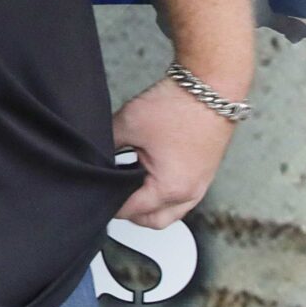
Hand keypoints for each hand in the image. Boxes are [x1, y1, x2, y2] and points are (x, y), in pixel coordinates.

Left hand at [109, 76, 238, 227]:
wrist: (211, 86)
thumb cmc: (178, 106)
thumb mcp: (128, 124)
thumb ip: (106, 145)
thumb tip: (94, 158)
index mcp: (171, 189)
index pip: (130, 211)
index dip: (108, 202)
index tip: (95, 193)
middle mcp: (190, 194)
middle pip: (152, 220)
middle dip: (129, 212)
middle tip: (110, 193)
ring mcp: (200, 185)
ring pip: (169, 211)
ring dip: (148, 204)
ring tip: (126, 183)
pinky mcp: (204, 173)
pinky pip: (180, 197)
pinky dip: (162, 193)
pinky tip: (145, 173)